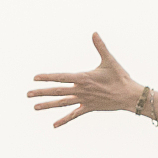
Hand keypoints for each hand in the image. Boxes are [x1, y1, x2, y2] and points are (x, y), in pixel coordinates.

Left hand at [28, 34, 147, 126]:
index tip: (35, 78)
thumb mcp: (110, 61)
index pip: (61, 77)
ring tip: (35, 107)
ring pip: (63, 103)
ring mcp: (84, 100)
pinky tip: (54, 125)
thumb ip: (100, 47)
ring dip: (48, 105)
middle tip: (28, 94)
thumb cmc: (121, 77)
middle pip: (57, 91)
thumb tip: (94, 32)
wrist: (130, 96)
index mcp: (83, 78)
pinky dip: (64, 120)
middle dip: (42, 92)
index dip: (48, 77)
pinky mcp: (89, 108)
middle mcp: (81, 90)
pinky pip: (74, 115)